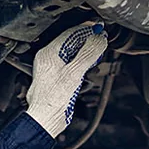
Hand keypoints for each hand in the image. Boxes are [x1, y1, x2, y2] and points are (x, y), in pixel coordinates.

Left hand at [25, 23, 108, 137]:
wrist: (46, 120)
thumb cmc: (52, 100)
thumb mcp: (74, 73)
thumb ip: (88, 54)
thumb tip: (98, 38)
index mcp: (48, 53)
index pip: (70, 33)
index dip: (87, 29)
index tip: (100, 28)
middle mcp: (48, 59)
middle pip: (72, 43)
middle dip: (88, 42)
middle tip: (102, 41)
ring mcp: (53, 69)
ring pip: (73, 55)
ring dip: (87, 55)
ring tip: (98, 56)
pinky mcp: (58, 79)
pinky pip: (72, 67)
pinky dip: (83, 67)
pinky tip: (89, 72)